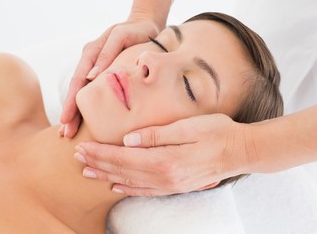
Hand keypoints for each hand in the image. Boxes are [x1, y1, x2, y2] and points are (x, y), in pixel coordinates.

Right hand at [60, 19, 161, 136]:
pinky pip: (94, 91)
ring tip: (69, 131)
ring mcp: (96, 68)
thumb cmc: (136, 31)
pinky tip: (86, 119)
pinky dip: (88, 105)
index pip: (77, 81)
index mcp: (91, 53)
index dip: (71, 102)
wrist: (146, 27)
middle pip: (76, 90)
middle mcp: (90, 61)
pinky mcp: (105, 74)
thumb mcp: (121, 37)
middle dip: (70, 112)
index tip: (66, 120)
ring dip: (76, 112)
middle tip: (65, 133)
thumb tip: (91, 77)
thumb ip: (106, 54)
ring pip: (83, 92)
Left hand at [75, 114, 253, 195]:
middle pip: (123, 171)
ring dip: (107, 176)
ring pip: (130, 182)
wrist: (240, 151)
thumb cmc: (216, 132)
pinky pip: (146, 190)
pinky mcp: (176, 186)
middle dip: (98, 163)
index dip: (100, 153)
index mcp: (165, 159)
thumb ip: (156, 135)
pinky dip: (128, 189)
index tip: (81, 147)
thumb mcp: (187, 126)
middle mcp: (164, 176)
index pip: (123, 157)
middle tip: (77, 158)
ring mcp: (170, 184)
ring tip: (88, 172)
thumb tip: (128, 140)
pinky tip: (116, 187)